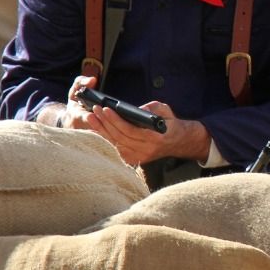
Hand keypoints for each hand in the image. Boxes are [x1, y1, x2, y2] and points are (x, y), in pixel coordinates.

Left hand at [66, 75, 210, 166]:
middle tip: (94, 111)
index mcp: (155, 139)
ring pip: (115, 146)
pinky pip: (116, 151)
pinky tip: (97, 131)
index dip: (116, 120)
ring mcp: (140, 158)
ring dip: (101, 132)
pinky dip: (105, 141)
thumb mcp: (164, 110)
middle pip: (120, 138)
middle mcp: (146, 151)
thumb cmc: (169, 123)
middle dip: (105, 123)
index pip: (130, 130)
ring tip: (91, 118)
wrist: (178, 141)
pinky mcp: (135, 160)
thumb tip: (134, 110)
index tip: (106, 109)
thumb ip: (151, 108)